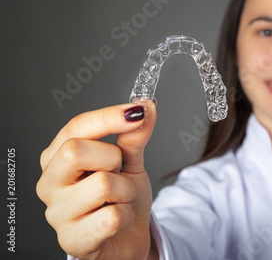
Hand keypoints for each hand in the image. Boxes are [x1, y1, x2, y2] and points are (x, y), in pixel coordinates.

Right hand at [36, 102, 157, 259]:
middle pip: (74, 151)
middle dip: (112, 157)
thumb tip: (146, 106)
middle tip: (119, 170)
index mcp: (57, 158)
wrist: (127, 238)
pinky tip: (118, 219)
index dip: (108, 117)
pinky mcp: (73, 241)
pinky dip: (126, 215)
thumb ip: (134, 136)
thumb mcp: (130, 162)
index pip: (75, 127)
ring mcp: (58, 214)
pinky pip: (112, 217)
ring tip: (120, 198)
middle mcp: (50, 183)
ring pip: (102, 184)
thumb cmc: (121, 198)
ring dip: (125, 190)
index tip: (138, 111)